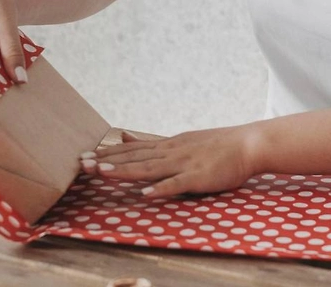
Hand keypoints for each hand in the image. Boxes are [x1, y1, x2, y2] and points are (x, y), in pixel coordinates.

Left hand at [82, 126, 264, 198]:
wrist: (248, 144)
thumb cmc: (217, 145)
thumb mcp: (180, 139)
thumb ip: (152, 143)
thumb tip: (124, 137)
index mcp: (167, 145)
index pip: (131, 151)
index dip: (107, 155)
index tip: (84, 156)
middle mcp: (171, 152)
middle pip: (134, 158)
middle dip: (107, 162)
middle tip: (82, 164)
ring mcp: (184, 164)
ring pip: (149, 169)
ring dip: (125, 171)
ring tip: (102, 174)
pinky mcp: (199, 177)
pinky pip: (177, 184)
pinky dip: (161, 189)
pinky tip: (146, 194)